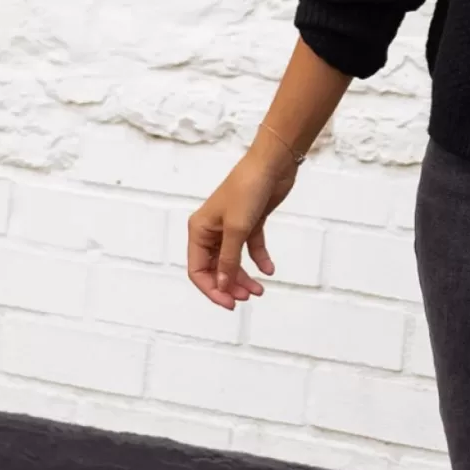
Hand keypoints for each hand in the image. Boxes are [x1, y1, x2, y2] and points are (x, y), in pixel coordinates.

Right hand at [187, 137, 299, 309]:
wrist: (272, 165)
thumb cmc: (248, 190)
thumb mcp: (237, 230)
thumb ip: (229, 260)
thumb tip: (222, 285)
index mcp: (199, 230)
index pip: (198, 270)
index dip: (212, 289)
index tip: (230, 304)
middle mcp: (211, 230)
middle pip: (215, 268)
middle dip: (229, 285)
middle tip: (248, 297)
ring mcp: (230, 227)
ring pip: (233, 261)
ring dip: (243, 277)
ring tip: (259, 290)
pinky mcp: (249, 223)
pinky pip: (250, 248)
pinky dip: (259, 260)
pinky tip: (269, 270)